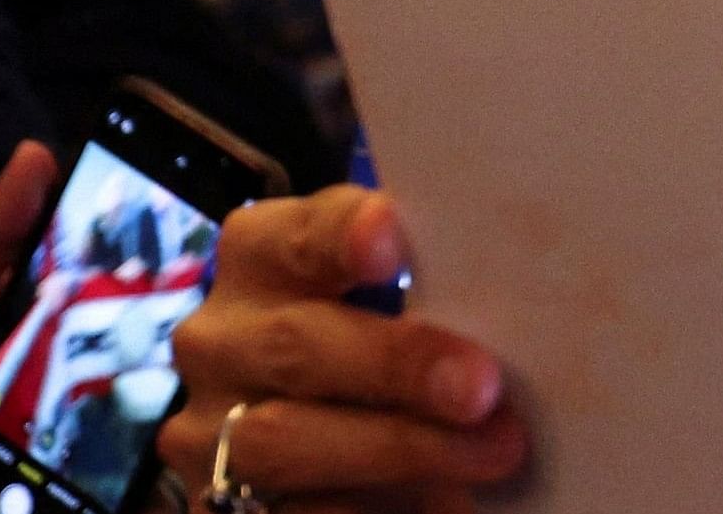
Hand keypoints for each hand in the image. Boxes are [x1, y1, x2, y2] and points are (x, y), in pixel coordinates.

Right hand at [159, 187, 526, 512]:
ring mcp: (210, 430)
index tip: (394, 244)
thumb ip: (423, 287)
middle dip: (394, 365)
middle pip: (295, 345)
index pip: (296, 235)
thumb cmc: (367, 336)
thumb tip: (511, 311)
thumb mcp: (380, 298)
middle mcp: (220, 341)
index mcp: (258, 257)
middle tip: (481, 388)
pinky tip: (445, 500)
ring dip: (398, 449)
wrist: (311, 423)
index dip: (341, 237)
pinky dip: (375, 506)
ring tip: (489, 454)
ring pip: (286, 440)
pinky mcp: (222, 506)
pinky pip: (297, 511)